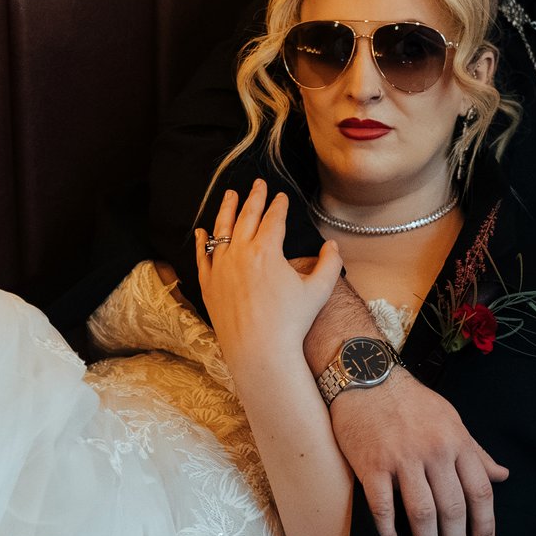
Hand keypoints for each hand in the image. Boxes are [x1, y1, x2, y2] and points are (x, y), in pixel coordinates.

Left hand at [194, 182, 342, 380]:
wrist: (259, 351)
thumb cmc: (290, 322)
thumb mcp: (318, 291)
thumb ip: (329, 263)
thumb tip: (333, 244)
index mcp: (266, 250)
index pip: (273, 219)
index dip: (279, 205)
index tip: (281, 196)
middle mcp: (240, 253)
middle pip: (246, 216)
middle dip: (254, 197)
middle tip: (257, 184)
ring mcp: (220, 267)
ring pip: (222, 230)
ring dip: (227, 209)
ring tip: (230, 195)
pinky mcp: (209, 284)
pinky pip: (202, 256)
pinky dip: (202, 241)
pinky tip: (202, 231)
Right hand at [329, 369, 509, 535]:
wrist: (366, 375)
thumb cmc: (410, 400)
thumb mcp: (451, 419)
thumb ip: (475, 451)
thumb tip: (502, 475)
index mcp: (455, 442)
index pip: (479, 491)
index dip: (484, 523)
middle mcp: (433, 452)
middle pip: (452, 508)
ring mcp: (401, 459)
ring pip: (421, 513)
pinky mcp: (371, 466)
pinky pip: (383, 508)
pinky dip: (389, 535)